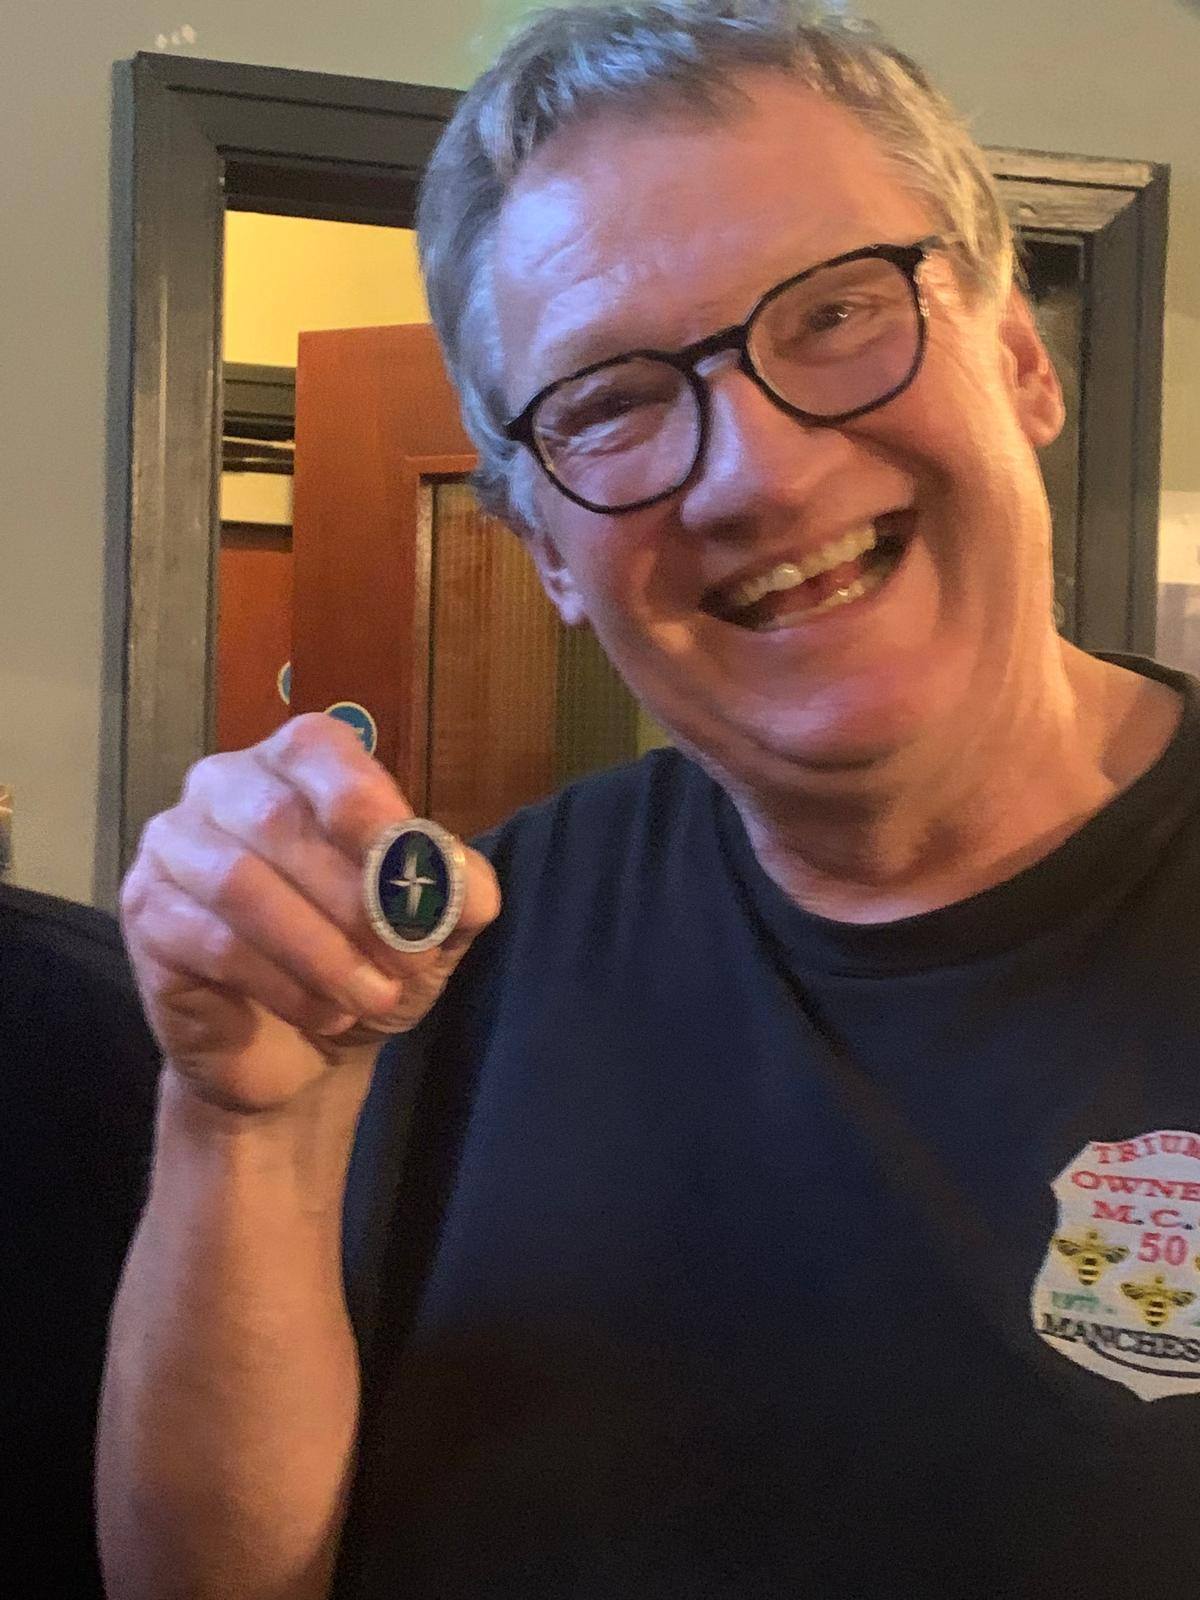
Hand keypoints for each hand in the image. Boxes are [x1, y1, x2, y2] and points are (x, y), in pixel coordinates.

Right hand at [120, 715, 500, 1114]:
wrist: (298, 1046)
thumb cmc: (365, 958)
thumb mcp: (433, 926)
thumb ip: (459, 891)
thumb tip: (467, 888)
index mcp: (297, 762)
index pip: (321, 751)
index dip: (369, 805)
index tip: (414, 868)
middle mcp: (224, 785)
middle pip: (283, 821)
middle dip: (358, 901)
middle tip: (408, 964)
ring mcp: (174, 846)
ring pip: (243, 885)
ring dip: (322, 951)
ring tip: (371, 999)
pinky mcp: (146, 915)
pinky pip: (212, 943)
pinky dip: (283, 984)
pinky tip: (324, 1013)